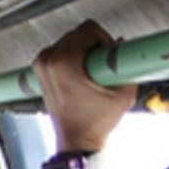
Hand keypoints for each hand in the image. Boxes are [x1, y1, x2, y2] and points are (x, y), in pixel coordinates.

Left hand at [31, 20, 136, 153]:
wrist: (76, 139)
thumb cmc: (92, 122)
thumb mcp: (122, 93)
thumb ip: (128, 65)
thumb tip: (124, 46)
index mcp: (63, 63)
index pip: (88, 29)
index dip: (105, 41)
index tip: (108, 57)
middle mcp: (47, 61)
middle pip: (78, 33)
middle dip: (94, 46)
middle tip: (101, 68)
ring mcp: (41, 66)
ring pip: (69, 40)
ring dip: (84, 52)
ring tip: (91, 74)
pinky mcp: (41, 71)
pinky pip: (61, 51)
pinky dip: (74, 57)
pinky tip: (81, 75)